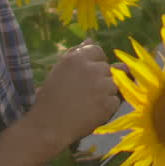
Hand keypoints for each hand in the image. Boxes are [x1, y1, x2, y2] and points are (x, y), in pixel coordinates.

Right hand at [24, 38, 119, 159]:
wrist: (48, 126)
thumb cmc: (51, 97)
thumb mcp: (60, 69)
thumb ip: (77, 52)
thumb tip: (91, 39)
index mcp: (77, 58)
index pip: (98, 51)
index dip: (93, 63)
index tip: (84, 76)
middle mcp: (91, 69)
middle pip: (108, 68)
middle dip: (99, 78)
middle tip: (83, 92)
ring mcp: (102, 86)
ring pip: (115, 84)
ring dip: (105, 92)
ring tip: (87, 102)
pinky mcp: (108, 104)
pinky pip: (116, 100)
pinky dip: (107, 107)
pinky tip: (92, 111)